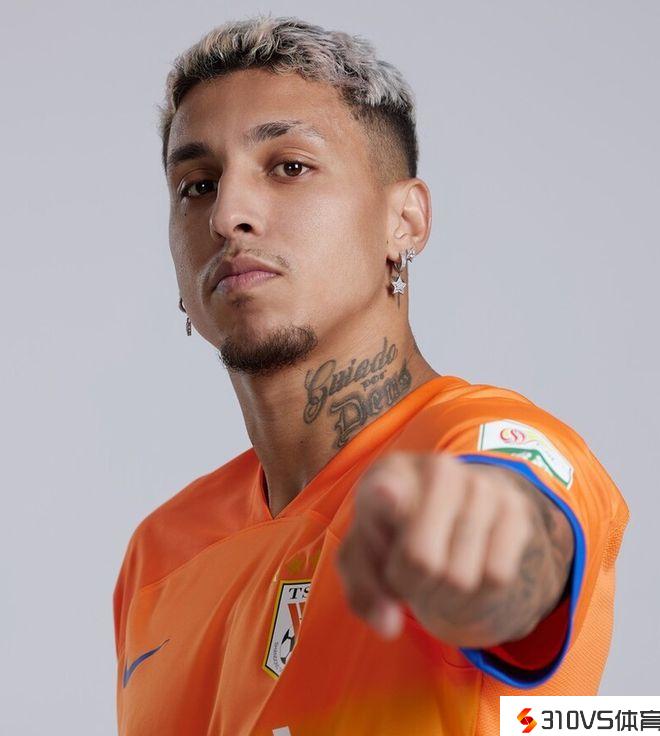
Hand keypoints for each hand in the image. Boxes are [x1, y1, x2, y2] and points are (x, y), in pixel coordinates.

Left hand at [336, 451, 550, 644]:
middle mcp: (437, 470)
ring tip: (435, 574)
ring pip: (460, 577)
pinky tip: (467, 573)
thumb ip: (364, 591)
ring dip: (442, 596)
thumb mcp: (364, 558)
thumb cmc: (393, 537)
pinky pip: (498, 577)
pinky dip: (478, 595)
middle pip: (421, 559)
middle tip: (405, 578)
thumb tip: (389, 626)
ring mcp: (480, 485)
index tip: (384, 494)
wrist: (449, 510)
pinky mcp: (515, 508)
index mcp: (389, 474)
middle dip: (409, 585)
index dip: (386, 497)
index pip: (386, 487)